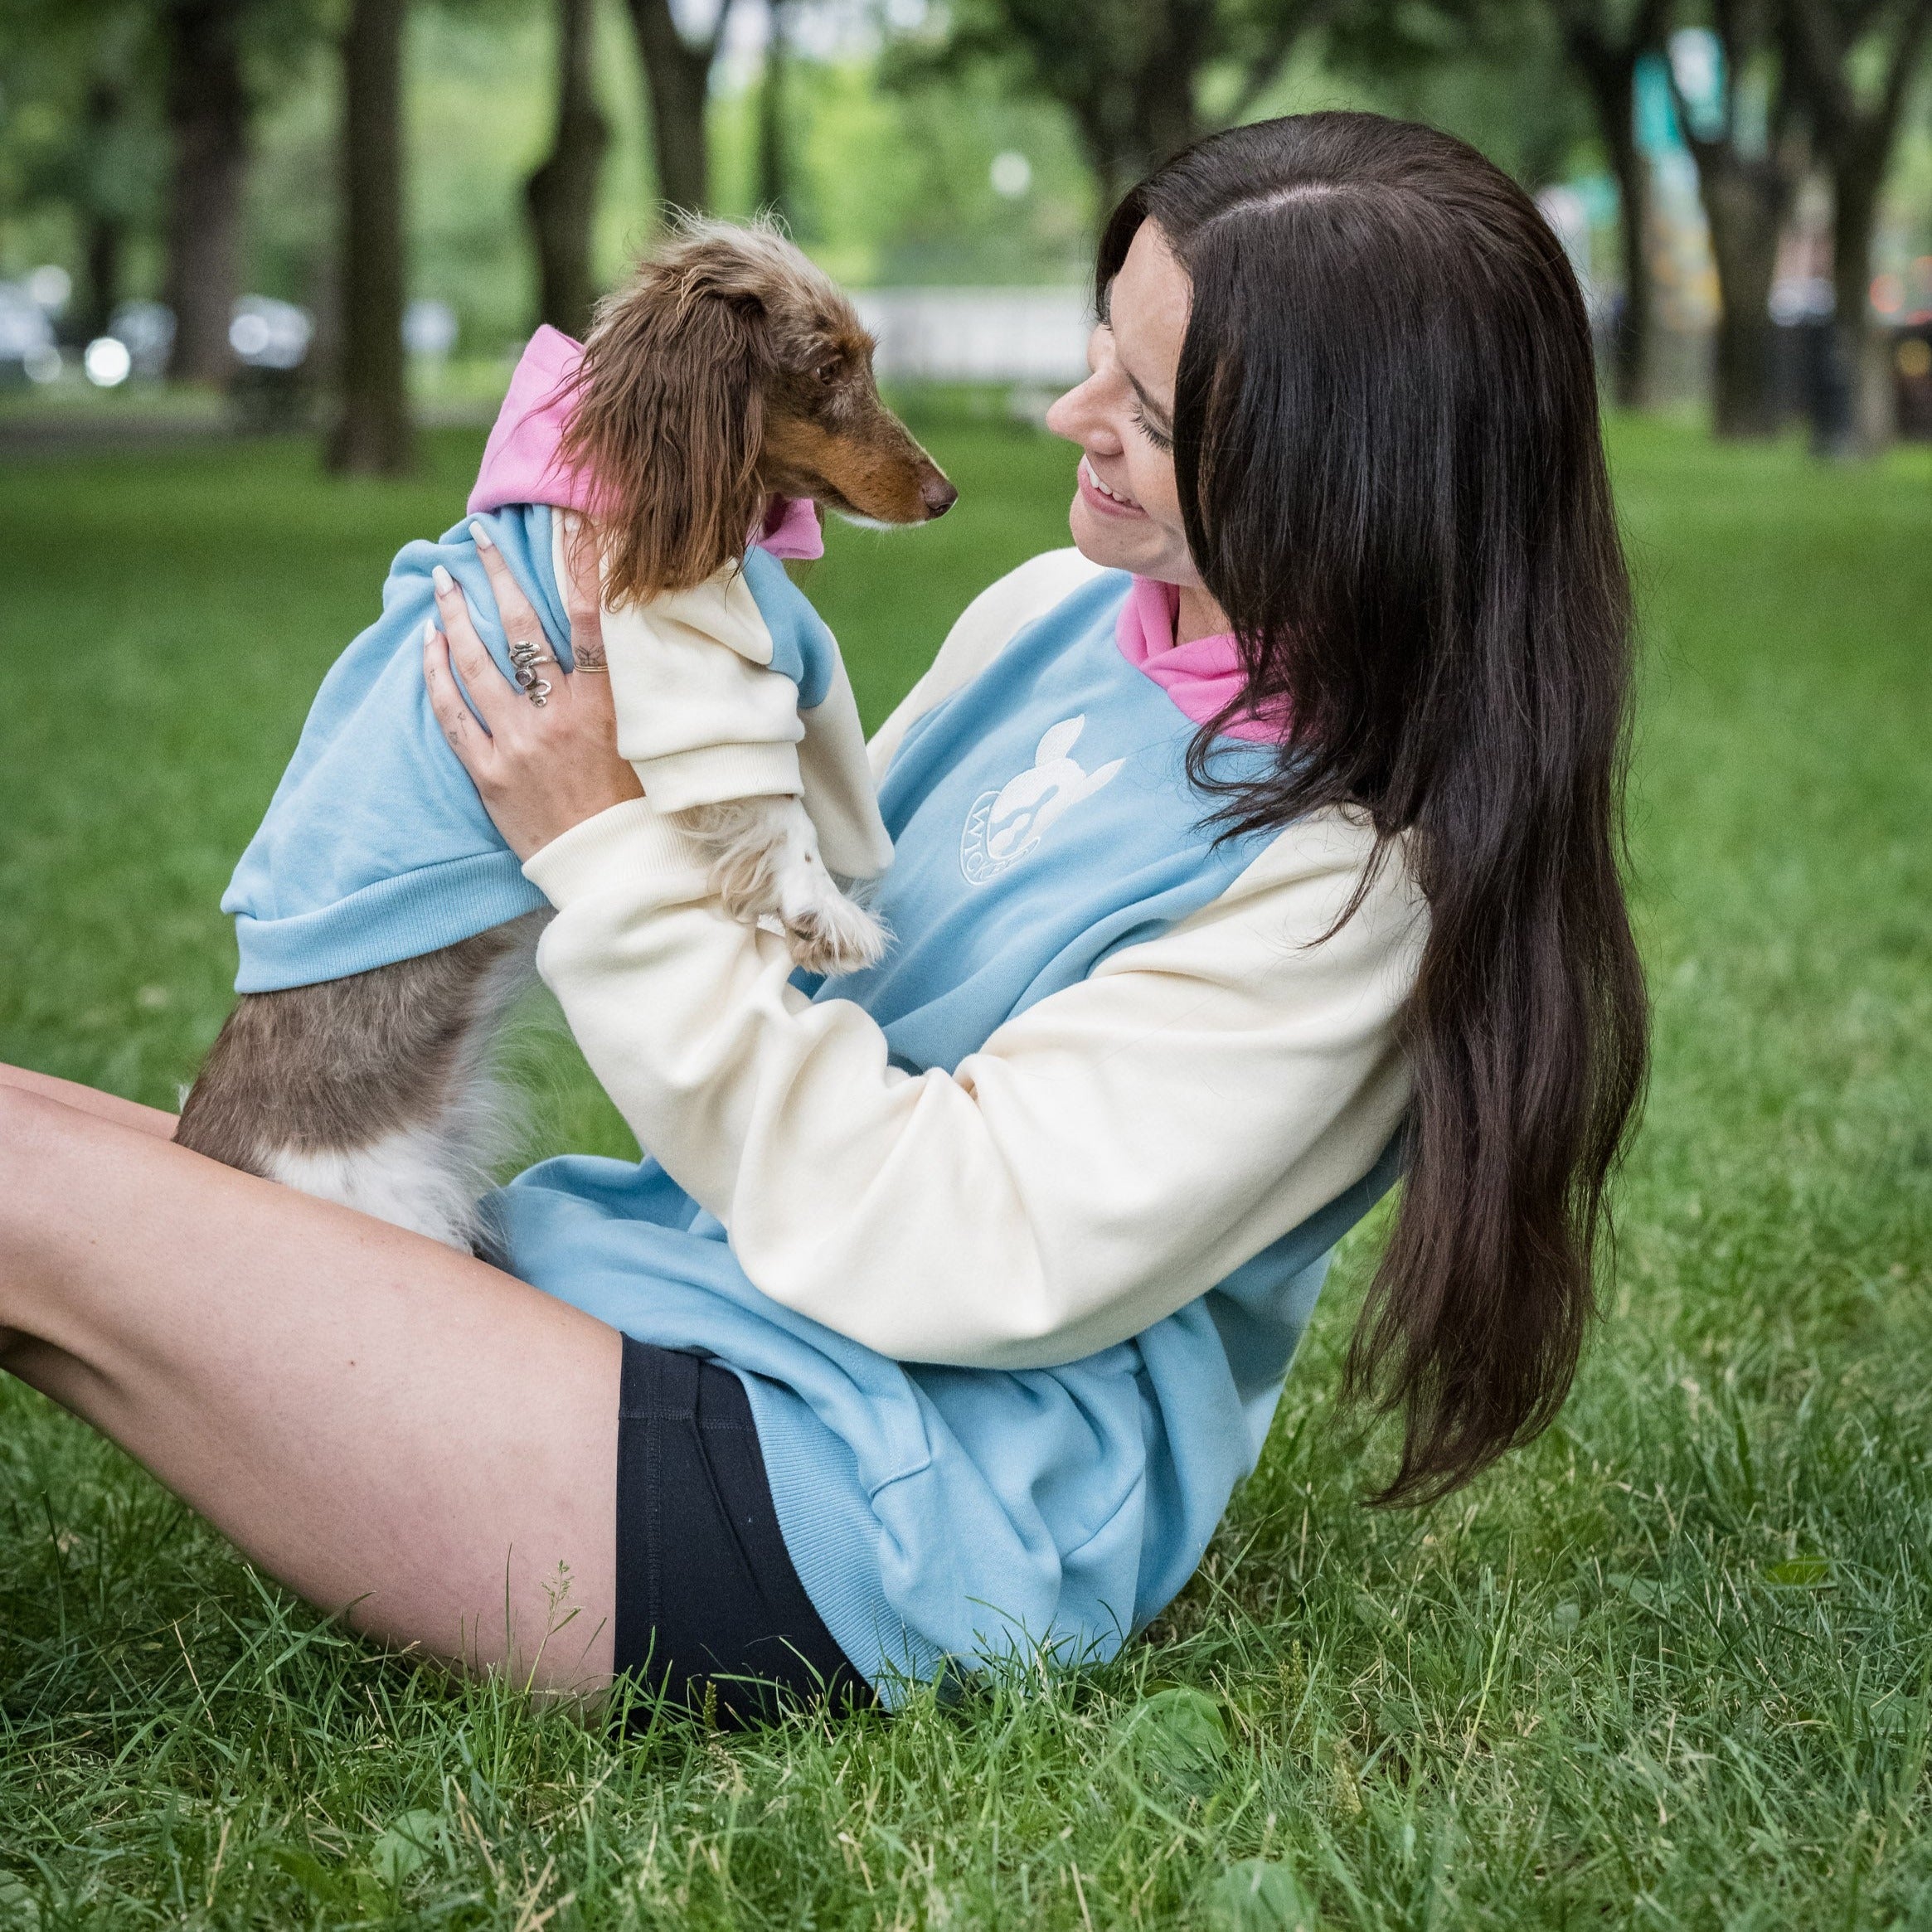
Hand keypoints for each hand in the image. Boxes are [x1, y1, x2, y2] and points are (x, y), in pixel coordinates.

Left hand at [422, 523, 641, 861]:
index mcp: (608, 707)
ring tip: (444, 582)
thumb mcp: (652, 746)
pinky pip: (454, 713)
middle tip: (478, 537)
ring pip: (478, 664)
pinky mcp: (489, 774)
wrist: (612, 873)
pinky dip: (437, 674)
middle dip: (499, 576)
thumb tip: (642, 651)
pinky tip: (429, 644)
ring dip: (458, 616)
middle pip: (523, 629)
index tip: (566, 521)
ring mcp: (519, 744)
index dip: (579, 566)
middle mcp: (559, 717)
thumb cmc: (643, 811)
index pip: (591, 620)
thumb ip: (637, 697)